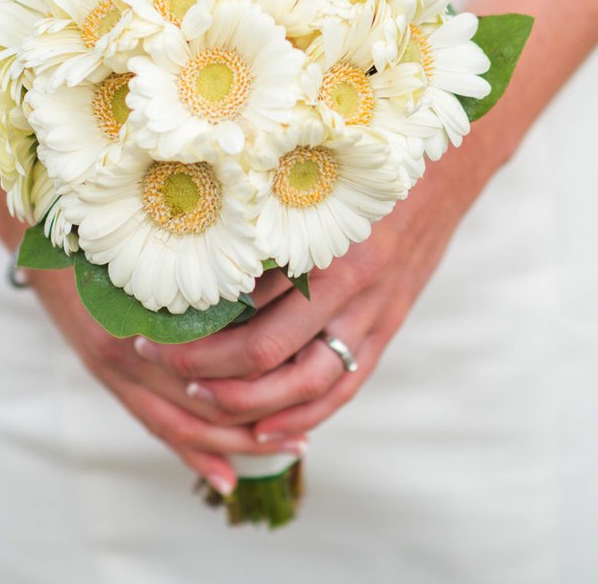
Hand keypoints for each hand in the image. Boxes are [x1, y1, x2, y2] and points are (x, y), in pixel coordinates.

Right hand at [23, 263, 310, 495]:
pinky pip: (155, 424)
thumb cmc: (106, 233)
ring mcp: (115, 367)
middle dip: (257, 425)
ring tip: (280, 453)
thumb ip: (206, 273)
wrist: (38, 237)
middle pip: (206, 402)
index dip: (265, 377)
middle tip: (302, 434)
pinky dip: (192, 454)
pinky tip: (225, 476)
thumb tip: (272, 287)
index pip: (220, 363)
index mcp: (152, 310)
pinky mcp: (105, 374)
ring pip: (184, 425)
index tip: (307, 379)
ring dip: (232, 446)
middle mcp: (131, 347)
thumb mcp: (159, 248)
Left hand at [131, 146, 493, 439]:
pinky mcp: (388, 327)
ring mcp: (374, 315)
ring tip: (203, 401)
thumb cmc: (365, 165)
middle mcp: (351, 289)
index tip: (150, 331)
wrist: (447, 168)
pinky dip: (305, 415)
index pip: (245, 316)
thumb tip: (192, 256)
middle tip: (159, 363)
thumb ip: (262, 224)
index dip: (193, 334)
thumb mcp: (308, 185)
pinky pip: (344, 386)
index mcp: (322, 249)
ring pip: (306, 385)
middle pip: (267, 356)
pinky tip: (269, 431)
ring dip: (250, 403)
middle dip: (205, 370)